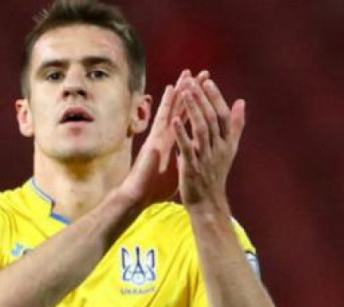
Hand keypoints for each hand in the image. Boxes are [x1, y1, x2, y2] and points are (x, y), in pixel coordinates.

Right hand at [118, 70, 210, 206]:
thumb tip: (191, 158)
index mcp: (173, 141)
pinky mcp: (153, 140)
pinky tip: (171, 90)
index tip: (206, 90)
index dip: (196, 104)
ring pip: (171, 108)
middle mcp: (165, 135)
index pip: (186, 119)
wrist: (138, 196)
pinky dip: (166, 104)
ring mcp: (158, 136)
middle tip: (201, 73)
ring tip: (187, 74)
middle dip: (190, 91)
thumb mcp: (175, 170)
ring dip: (180, 91)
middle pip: (180, 109)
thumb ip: (182, 159)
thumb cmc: (154, 187)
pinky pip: (161, 118)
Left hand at [173, 77, 245, 212]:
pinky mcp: (192, 168)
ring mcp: (206, 158)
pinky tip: (174, 120)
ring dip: (194, 109)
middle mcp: (218, 148)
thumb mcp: (229, 149)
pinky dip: (181, 134)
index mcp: (226, 143)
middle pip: (212, 118)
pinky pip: (187, 148)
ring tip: (186, 92)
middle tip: (193, 81)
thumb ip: (235, 125)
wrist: (208, 203)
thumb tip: (241, 102)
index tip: (208, 81)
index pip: (223, 115)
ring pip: (201, 129)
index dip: (216, 98)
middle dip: (203, 99)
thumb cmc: (215, 174)